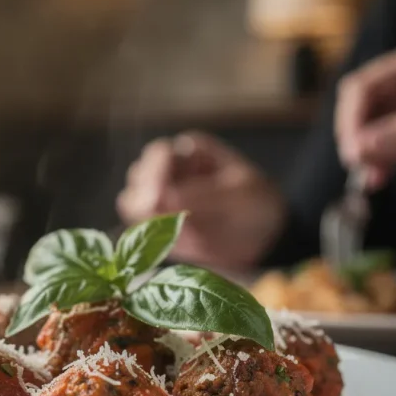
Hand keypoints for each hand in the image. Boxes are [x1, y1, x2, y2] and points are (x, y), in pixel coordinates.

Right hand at [116, 132, 286, 268]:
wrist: (264, 237)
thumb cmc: (256, 204)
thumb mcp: (240, 194)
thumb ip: (204, 195)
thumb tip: (165, 198)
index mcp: (190, 153)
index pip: (159, 154)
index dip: (155, 172)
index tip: (159, 196)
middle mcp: (168, 171)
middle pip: (138, 176)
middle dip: (143, 195)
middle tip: (156, 214)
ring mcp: (159, 199)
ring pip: (131, 202)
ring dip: (141, 217)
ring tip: (164, 230)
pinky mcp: (156, 226)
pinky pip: (138, 229)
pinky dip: (143, 236)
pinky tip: (163, 242)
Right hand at [336, 40, 395, 186]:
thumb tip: (361, 147)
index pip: (361, 87)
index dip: (351, 120)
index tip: (353, 153)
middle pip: (356, 106)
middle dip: (354, 138)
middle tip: (359, 168)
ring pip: (361, 127)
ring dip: (362, 153)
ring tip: (373, 179)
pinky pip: (373, 143)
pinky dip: (372, 161)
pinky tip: (378, 179)